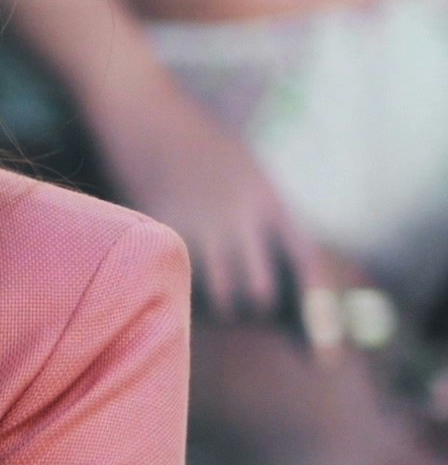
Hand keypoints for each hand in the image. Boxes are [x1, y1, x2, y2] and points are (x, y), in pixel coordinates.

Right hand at [86, 78, 363, 329]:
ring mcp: (198, 226)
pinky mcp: (159, 233)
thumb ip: (262, 217)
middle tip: (231, 294)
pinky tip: (165, 269)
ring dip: (210, 302)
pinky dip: (175, 286)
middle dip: (247, 305)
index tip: (322, 352)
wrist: (142, 112)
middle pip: (258, 293)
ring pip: (215, 298)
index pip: (306, 266)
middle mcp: (240, 217)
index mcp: (270, 201)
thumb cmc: (194, 141)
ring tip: (196, 280)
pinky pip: (176, 283)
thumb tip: (274, 268)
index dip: (317, 312)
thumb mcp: (246, 173)